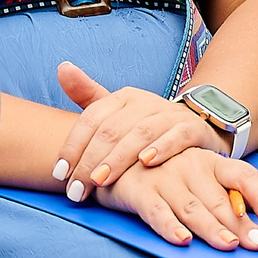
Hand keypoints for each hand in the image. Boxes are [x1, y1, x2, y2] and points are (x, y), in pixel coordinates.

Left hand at [50, 62, 223, 199]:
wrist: (198, 125)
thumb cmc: (148, 125)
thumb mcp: (118, 111)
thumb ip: (88, 94)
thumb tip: (62, 68)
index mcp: (123, 97)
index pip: (92, 118)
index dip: (73, 145)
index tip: (59, 173)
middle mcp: (145, 101)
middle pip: (112, 129)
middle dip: (90, 161)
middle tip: (76, 189)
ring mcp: (170, 114)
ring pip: (140, 133)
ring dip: (118, 158)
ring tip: (100, 180)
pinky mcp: (193, 128)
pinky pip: (178, 136)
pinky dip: (163, 147)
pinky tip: (147, 162)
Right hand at [97, 149, 257, 250]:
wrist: (115, 156)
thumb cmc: (167, 168)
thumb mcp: (205, 173)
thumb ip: (239, 189)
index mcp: (211, 161)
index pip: (245, 176)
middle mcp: (191, 166)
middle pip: (221, 199)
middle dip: (241, 224)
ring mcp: (165, 178)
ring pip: (193, 208)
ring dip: (212, 228)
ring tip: (229, 246)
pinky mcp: (140, 190)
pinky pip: (157, 212)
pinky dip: (169, 227)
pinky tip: (182, 240)